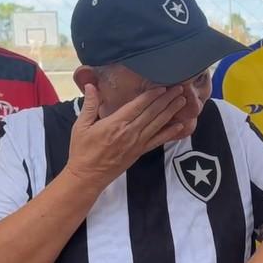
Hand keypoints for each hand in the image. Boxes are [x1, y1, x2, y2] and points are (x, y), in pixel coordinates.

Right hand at [65, 83, 195, 189]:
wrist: (88, 176)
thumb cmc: (82, 150)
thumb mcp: (81, 125)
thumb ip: (90, 105)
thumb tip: (91, 86)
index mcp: (115, 123)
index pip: (138, 106)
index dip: (152, 95)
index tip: (163, 86)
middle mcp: (130, 132)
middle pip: (152, 113)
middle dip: (166, 100)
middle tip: (179, 89)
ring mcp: (137, 143)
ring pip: (158, 124)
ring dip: (170, 111)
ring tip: (182, 101)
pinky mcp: (140, 152)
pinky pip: (158, 141)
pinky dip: (170, 133)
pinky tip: (180, 126)